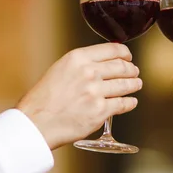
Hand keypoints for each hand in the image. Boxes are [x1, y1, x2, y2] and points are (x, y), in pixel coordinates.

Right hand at [17, 43, 141, 149]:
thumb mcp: (59, 70)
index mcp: (78, 58)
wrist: (36, 122)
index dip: (125, 53)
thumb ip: (80, 65)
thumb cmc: (43, 99)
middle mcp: (89, 73)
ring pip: (126, 85)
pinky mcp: (100, 111)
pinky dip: (130, 102)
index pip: (112, 50)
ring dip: (134, 84)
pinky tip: (131, 102)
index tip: (128, 57)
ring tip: (136, 85)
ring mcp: (96, 92)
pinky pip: (123, 104)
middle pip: (122, 67)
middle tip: (134, 72)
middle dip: (131, 70)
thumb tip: (100, 63)